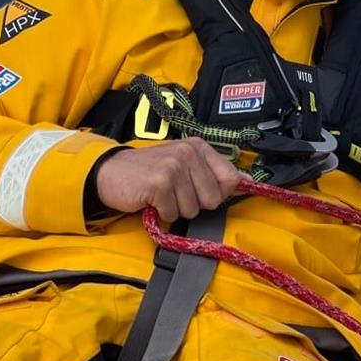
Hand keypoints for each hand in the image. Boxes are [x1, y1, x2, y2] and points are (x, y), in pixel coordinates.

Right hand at [95, 137, 242, 222]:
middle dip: (194, 203)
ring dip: (175, 209)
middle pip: (212, 199)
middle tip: (175, 192)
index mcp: (198, 146)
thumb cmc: (151, 170)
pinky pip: (172, 214)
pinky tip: (152, 200)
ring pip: (192, 210)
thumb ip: (214, 172)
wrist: (112, 172)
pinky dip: (161, 213)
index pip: (230, 178)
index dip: (218, 193)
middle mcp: (187, 152)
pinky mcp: (159, 184)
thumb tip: (247, 181)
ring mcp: (173, 167)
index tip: (200, 191)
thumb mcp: (185, 164)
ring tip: (162, 194)